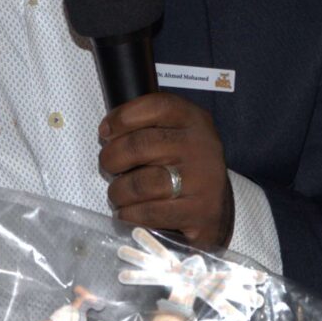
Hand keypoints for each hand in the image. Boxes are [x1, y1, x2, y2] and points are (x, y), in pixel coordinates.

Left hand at [98, 91, 234, 249]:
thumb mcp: (175, 135)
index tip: (105, 131)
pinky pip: (149, 212)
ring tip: (118, 194)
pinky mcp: (199, 212)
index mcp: (194, 121)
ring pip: (141, 184)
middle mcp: (201, 147)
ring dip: (118, 191)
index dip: (123, 116)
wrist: (216, 209)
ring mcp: (202, 181)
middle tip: (108, 166)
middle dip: (112, 158)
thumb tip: (108, 131)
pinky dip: (129, 213)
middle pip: (140, 145)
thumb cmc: (182, 167)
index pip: (157, 107)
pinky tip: (128, 212)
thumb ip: (147, 126)